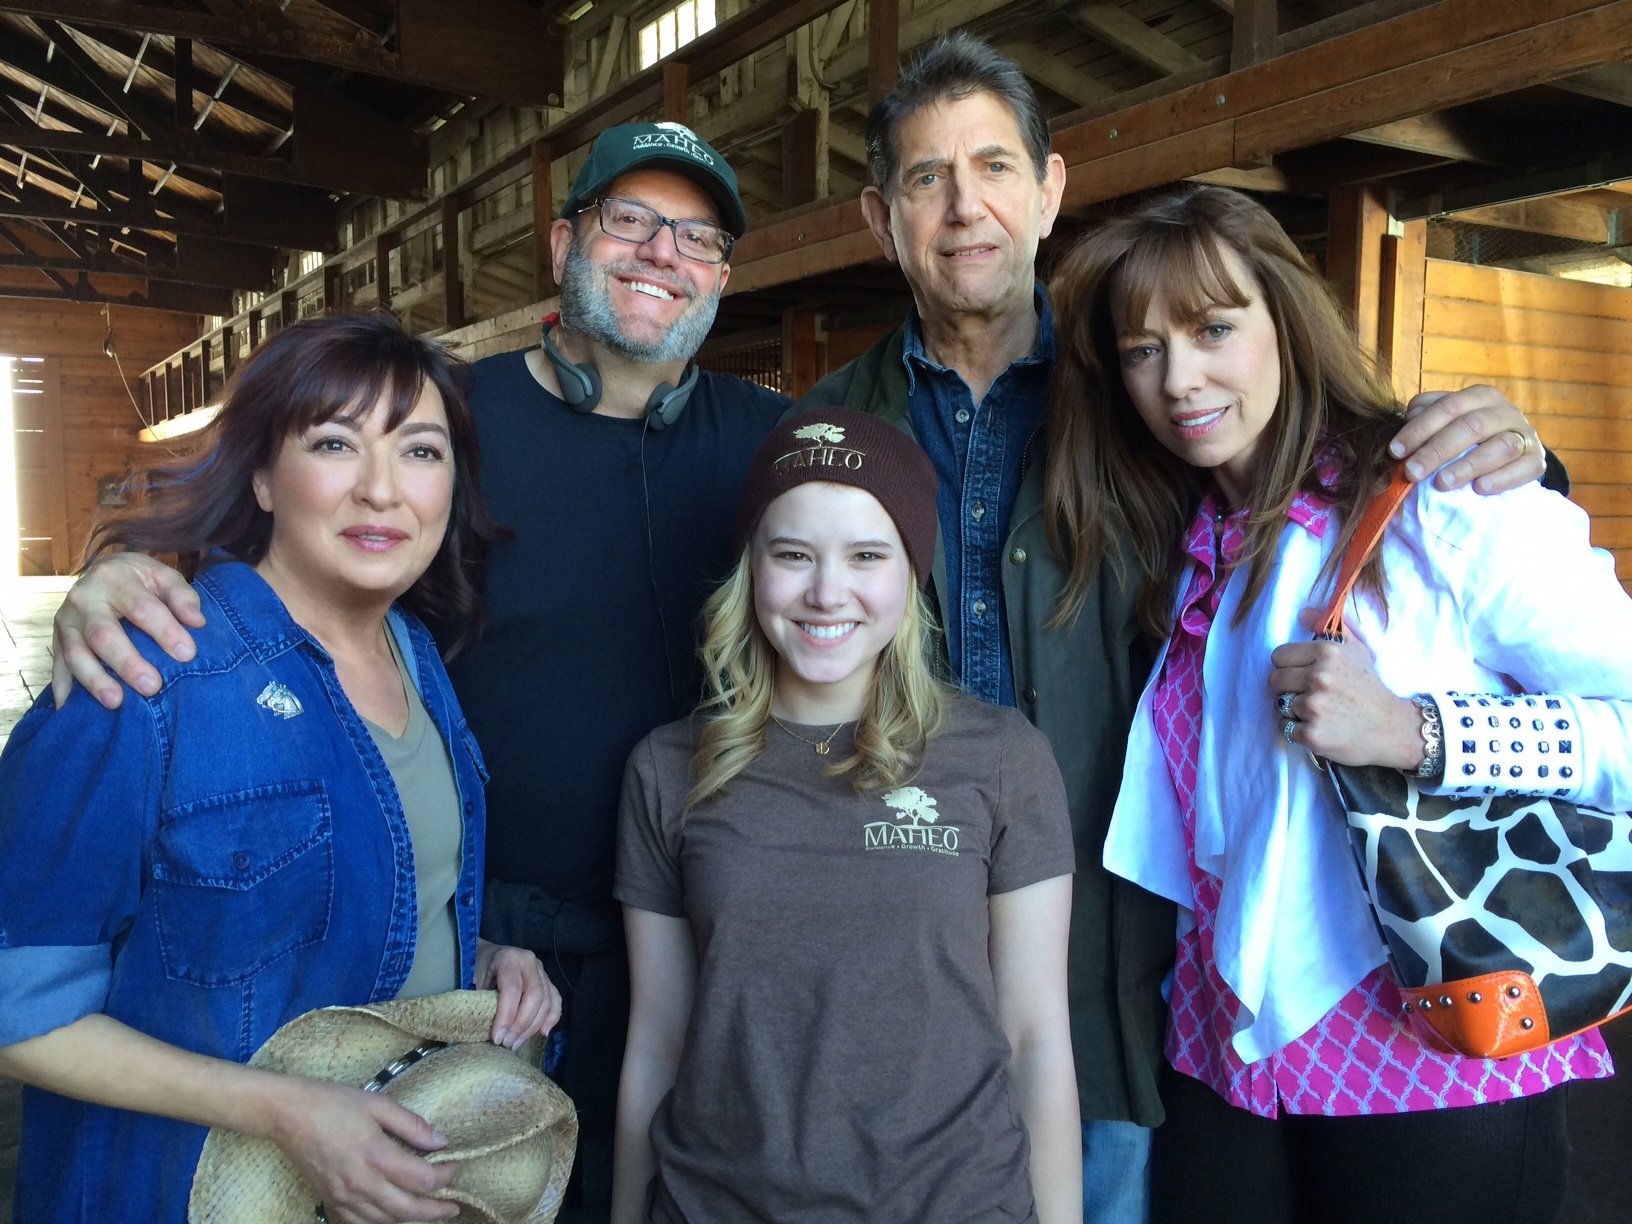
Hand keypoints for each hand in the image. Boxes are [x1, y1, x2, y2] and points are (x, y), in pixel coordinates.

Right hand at [51, 553, 203, 709]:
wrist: (101, 570)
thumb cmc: (140, 580)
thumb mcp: (163, 576)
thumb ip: (182, 596)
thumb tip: (197, 622)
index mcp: (114, 578)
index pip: (141, 607)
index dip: (165, 631)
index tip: (187, 654)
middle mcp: (84, 599)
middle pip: (103, 634)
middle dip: (127, 663)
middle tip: (153, 687)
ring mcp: (66, 620)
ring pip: (75, 653)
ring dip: (94, 680)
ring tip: (116, 703)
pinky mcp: (56, 639)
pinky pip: (57, 665)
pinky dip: (62, 687)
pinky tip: (68, 709)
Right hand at [268, 1076, 457, 1223]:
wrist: (289, 1115)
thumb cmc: (334, 1103)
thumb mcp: (379, 1104)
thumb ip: (412, 1125)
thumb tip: (441, 1141)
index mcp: (377, 1155)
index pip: (422, 1179)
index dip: (445, 1177)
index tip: (455, 1166)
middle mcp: (361, 1183)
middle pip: (408, 1210)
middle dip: (436, 1211)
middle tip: (454, 1207)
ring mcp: (344, 1197)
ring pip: (385, 1222)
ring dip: (412, 1220)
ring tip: (429, 1213)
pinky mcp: (330, 1202)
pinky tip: (394, 1217)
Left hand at [475, 939, 560, 1048]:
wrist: (490, 955)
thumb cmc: (480, 970)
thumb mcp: (475, 981)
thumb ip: (484, 1001)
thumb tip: (488, 1031)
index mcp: (509, 959)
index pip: (512, 989)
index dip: (506, 1016)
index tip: (497, 1038)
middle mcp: (530, 962)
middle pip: (534, 996)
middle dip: (521, 1024)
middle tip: (508, 1043)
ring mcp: (542, 971)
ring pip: (547, 1001)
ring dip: (533, 1027)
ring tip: (517, 1043)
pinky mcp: (549, 981)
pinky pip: (556, 1001)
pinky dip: (551, 1018)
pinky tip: (542, 1033)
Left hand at [1269, 613, 1421, 768]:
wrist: (1391, 727)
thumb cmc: (1370, 688)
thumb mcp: (1358, 651)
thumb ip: (1332, 628)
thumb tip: (1303, 612)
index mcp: (1327, 652)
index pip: (1279, 656)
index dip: (1289, 666)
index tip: (1303, 674)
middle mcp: (1319, 677)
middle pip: (1274, 680)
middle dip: (1288, 687)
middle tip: (1310, 694)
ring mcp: (1314, 706)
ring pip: (1280, 705)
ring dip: (1295, 710)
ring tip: (1320, 711)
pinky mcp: (1312, 733)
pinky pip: (1286, 728)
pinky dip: (1299, 730)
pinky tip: (1321, 726)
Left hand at [1390, 385, 1543, 494]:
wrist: (1512, 451)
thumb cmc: (1467, 435)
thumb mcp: (1447, 420)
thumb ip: (1426, 414)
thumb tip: (1409, 417)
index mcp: (1479, 396)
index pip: (1448, 407)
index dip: (1419, 429)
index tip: (1395, 451)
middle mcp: (1505, 411)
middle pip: (1472, 426)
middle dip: (1437, 450)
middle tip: (1412, 472)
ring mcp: (1524, 434)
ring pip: (1500, 446)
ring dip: (1468, 466)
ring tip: (1441, 484)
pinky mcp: (1537, 460)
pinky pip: (1525, 468)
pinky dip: (1502, 479)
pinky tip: (1479, 489)